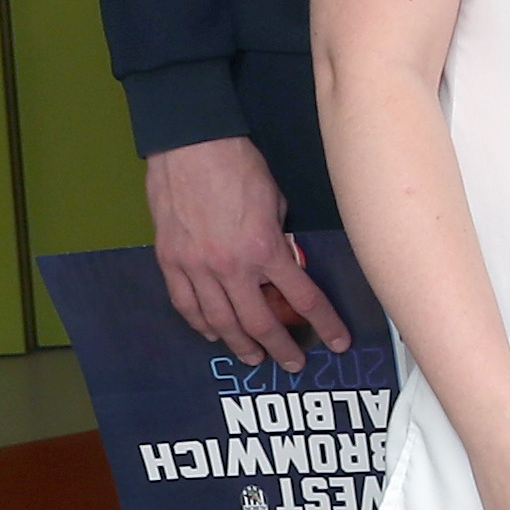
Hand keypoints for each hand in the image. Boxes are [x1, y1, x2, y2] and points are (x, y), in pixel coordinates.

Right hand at [145, 136, 347, 367]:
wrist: (191, 145)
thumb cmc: (240, 166)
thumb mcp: (278, 203)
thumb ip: (282, 238)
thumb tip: (285, 261)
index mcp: (266, 250)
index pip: (304, 299)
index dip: (325, 324)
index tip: (339, 342)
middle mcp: (231, 267)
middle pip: (260, 322)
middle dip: (280, 347)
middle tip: (292, 363)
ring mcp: (196, 266)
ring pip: (220, 321)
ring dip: (239, 344)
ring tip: (253, 358)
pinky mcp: (170, 260)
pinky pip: (185, 304)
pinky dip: (199, 323)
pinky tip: (211, 333)